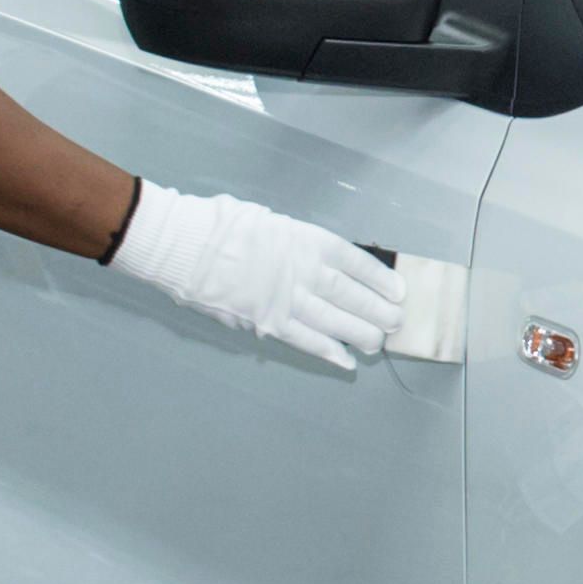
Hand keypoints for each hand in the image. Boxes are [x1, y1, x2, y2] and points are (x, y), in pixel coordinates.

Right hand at [107, 184, 404, 371]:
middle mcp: (302, 270)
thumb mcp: (270, 222)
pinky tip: (346, 361)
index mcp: (305, 240)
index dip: (379, 278)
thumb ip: (297, 245)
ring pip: (333, 321)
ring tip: (377, 344)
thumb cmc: (224, 227)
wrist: (184, 246)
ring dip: (359, 334)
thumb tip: (322, 265)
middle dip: (376, 311)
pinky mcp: (266, 321)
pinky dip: (327, 351)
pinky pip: (304, 340)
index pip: (354, 261)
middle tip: (396, 323)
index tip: (398, 291)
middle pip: (350, 295)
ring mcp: (285, 298)